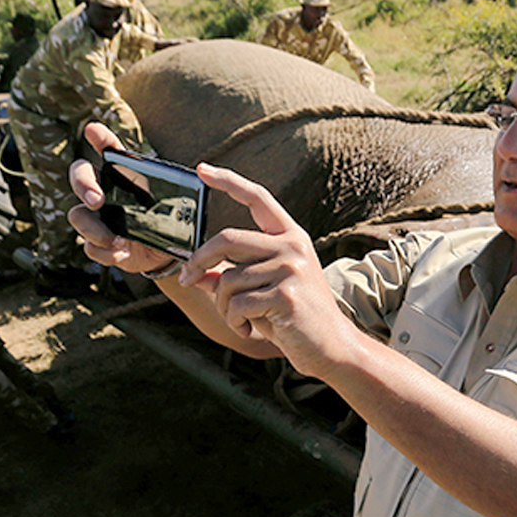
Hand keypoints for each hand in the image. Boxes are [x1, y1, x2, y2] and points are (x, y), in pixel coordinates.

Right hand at [66, 122, 174, 274]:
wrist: (163, 252)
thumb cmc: (165, 217)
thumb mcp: (174, 201)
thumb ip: (181, 188)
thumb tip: (202, 173)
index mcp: (123, 174)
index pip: (108, 148)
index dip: (99, 137)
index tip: (93, 129)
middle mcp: (103, 190)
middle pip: (79, 175)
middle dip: (83, 184)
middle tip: (97, 201)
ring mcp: (97, 217)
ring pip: (78, 215)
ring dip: (95, 229)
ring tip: (117, 241)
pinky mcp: (98, 243)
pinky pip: (89, 246)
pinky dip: (105, 252)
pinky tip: (120, 253)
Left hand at [179, 165, 354, 378]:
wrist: (329, 347)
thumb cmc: (292, 318)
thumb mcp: (260, 291)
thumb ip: (229, 276)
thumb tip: (193, 273)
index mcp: (289, 237)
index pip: (257, 198)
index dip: (228, 181)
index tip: (202, 169)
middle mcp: (292, 246)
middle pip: (227, 239)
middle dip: (199, 261)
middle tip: (186, 278)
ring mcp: (292, 268)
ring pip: (228, 280)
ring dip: (223, 306)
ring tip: (241, 320)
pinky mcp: (286, 295)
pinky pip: (238, 304)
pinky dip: (235, 322)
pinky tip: (250, 329)